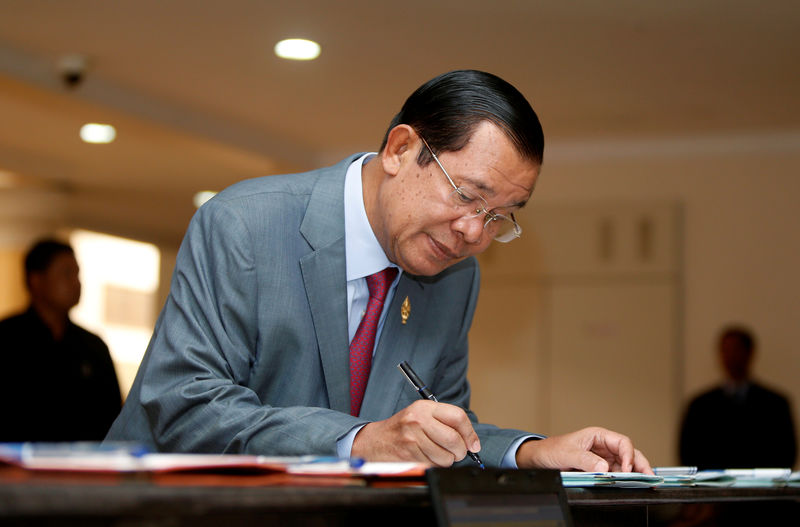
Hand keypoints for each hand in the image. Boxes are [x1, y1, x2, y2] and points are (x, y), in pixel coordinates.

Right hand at [352, 400, 480, 465]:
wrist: (377, 440)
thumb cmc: (404, 427)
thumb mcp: (422, 414)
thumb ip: (446, 422)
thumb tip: (472, 441)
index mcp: (425, 407)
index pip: (457, 417)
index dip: (470, 433)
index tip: (474, 444)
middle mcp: (418, 420)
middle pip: (454, 439)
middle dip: (461, 451)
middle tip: (458, 452)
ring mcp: (413, 438)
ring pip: (446, 457)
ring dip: (448, 460)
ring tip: (440, 454)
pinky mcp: (410, 455)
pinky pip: (434, 465)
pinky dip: (436, 465)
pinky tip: (428, 457)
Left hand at [516, 426, 652, 473]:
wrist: (541, 460)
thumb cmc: (553, 450)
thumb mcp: (567, 453)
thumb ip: (585, 459)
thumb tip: (604, 467)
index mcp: (598, 435)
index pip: (622, 442)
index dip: (628, 455)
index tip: (627, 469)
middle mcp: (604, 446)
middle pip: (629, 453)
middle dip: (640, 464)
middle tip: (649, 478)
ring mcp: (603, 458)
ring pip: (626, 465)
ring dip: (634, 473)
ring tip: (644, 483)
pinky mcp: (600, 469)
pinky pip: (616, 473)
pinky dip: (624, 479)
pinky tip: (629, 485)